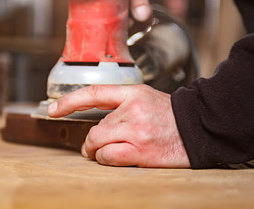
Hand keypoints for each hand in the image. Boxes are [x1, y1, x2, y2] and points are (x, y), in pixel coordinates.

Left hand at [48, 84, 189, 167]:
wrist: (199, 127)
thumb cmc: (172, 116)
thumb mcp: (147, 99)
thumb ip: (122, 106)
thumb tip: (99, 123)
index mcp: (134, 93)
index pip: (94, 93)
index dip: (69, 101)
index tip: (53, 109)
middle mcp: (133, 110)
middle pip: (94, 128)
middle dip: (89, 141)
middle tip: (89, 147)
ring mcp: (136, 131)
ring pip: (98, 142)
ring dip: (95, 151)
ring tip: (101, 153)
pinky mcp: (141, 150)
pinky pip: (109, 157)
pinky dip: (105, 159)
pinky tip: (112, 157)